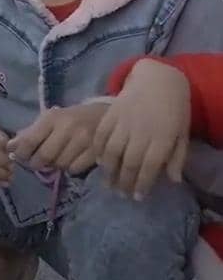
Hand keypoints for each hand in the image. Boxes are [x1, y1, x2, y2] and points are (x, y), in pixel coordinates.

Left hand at [8, 103, 108, 174]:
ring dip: (55, 165)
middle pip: (44, 156)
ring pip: (60, 164)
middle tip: (36, 162)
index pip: (29, 140)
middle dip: (36, 163)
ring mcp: (84, 140)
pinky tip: (72, 160)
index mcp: (53, 118)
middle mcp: (68, 128)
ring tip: (57, 157)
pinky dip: (70, 168)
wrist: (104, 115)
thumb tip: (10, 147)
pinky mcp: (96, 152)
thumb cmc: (71, 118)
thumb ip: (30, 133)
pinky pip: (75, 169)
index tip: (19, 156)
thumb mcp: (49, 119)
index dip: (21, 153)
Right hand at [94, 59, 190, 199]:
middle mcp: (141, 131)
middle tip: (121, 194)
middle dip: (124, 181)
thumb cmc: (173, 111)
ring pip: (111, 150)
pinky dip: (97, 150)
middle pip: (129, 162)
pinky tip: (98, 161)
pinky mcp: (110, 114)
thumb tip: (172, 180)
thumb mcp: (182, 135)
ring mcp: (123, 122)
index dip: (142, 184)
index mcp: (162, 138)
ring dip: (108, 169)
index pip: (149, 167)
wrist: (158, 81)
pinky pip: (100, 135)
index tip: (137, 197)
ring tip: (107, 182)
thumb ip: (177, 157)